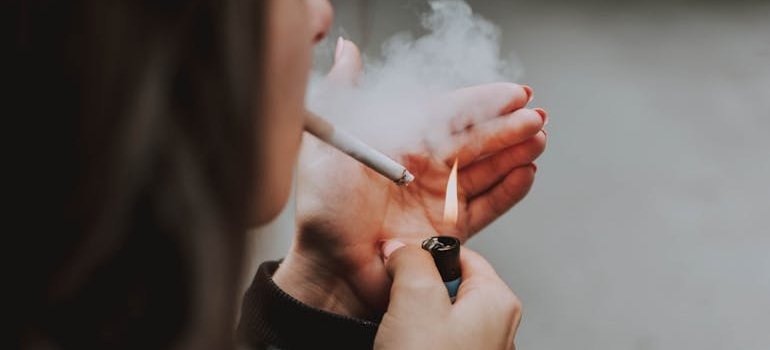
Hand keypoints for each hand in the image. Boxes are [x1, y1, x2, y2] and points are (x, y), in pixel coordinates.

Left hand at [273, 39, 545, 316]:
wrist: (331, 266)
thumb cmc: (324, 208)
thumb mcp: (330, 142)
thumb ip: (344, 93)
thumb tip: (347, 51)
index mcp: (400, 142)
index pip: (449, 114)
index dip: (481, 102)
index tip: (512, 93)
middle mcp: (423, 168)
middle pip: (474, 141)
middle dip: (507, 127)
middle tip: (535, 117)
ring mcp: (438, 198)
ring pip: (485, 170)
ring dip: (514, 154)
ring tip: (538, 140)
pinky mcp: (450, 230)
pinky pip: (487, 206)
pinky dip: (509, 191)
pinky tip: (526, 173)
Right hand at [374, 242, 521, 349]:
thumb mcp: (415, 299)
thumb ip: (409, 261)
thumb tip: (400, 248)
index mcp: (498, 300)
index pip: (461, 254)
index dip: (424, 256)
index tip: (402, 266)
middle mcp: (497, 326)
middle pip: (447, 286)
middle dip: (416, 292)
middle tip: (401, 309)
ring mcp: (479, 348)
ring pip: (435, 317)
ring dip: (412, 321)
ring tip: (401, 337)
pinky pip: (432, 340)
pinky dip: (415, 342)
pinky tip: (403, 347)